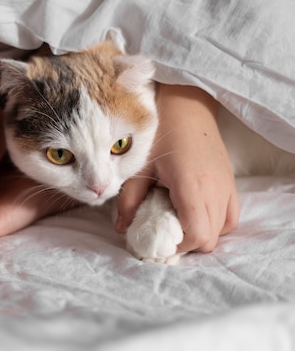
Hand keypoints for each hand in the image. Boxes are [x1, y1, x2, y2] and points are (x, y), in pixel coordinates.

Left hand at [116, 84, 239, 253]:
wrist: (186, 104)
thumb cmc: (159, 132)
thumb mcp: (138, 167)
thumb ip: (129, 200)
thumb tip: (121, 228)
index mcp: (192, 186)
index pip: (197, 235)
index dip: (177, 246)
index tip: (156, 239)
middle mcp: (215, 189)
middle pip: (210, 239)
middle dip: (185, 243)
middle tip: (162, 231)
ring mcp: (226, 186)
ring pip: (222, 231)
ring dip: (200, 233)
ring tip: (176, 220)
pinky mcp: (230, 182)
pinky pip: (230, 216)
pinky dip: (214, 223)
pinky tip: (192, 212)